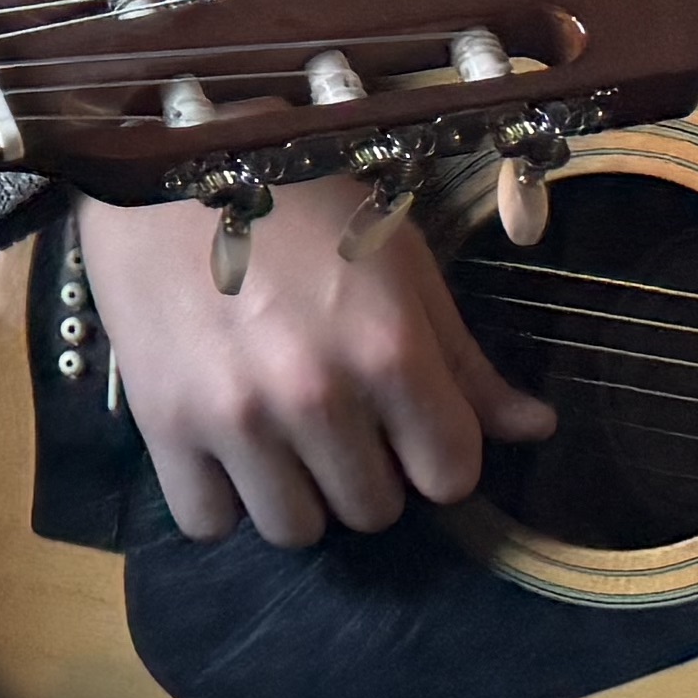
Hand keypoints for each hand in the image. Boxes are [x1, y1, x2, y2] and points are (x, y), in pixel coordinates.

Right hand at [76, 174, 556, 546]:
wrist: (163, 168)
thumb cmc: (297, 201)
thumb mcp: (400, 261)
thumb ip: (462, 358)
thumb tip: (536, 429)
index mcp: (389, 349)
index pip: (450, 475)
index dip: (439, 454)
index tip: (411, 425)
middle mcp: (316, 395)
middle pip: (375, 511)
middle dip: (369, 473)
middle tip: (340, 419)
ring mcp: (235, 418)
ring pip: (296, 530)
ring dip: (299, 495)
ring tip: (282, 437)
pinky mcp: (161, 426)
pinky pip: (207, 523)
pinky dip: (220, 500)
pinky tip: (224, 449)